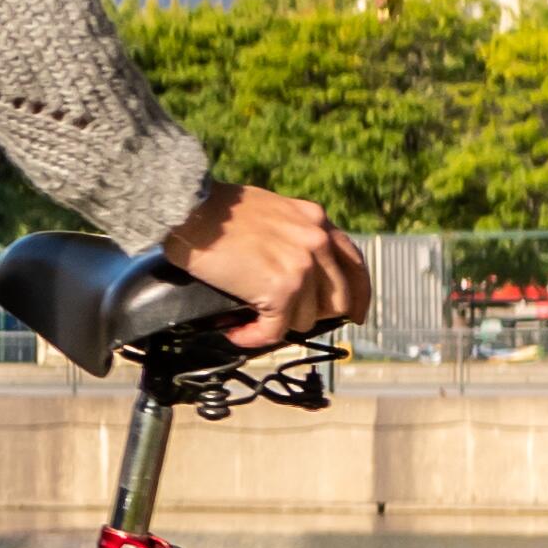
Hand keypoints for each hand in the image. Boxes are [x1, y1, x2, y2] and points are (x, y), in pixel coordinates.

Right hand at [163, 181, 369, 349]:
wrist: (189, 212)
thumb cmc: (216, 210)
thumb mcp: (272, 211)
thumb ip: (294, 233)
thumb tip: (296, 266)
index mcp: (317, 220)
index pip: (355, 264)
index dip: (357, 295)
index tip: (354, 314)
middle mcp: (317, 242)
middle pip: (338, 300)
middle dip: (313, 315)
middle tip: (286, 320)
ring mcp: (302, 267)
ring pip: (305, 320)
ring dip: (276, 324)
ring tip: (248, 320)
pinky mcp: (280, 291)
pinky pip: (275, 331)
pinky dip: (254, 337)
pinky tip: (237, 332)